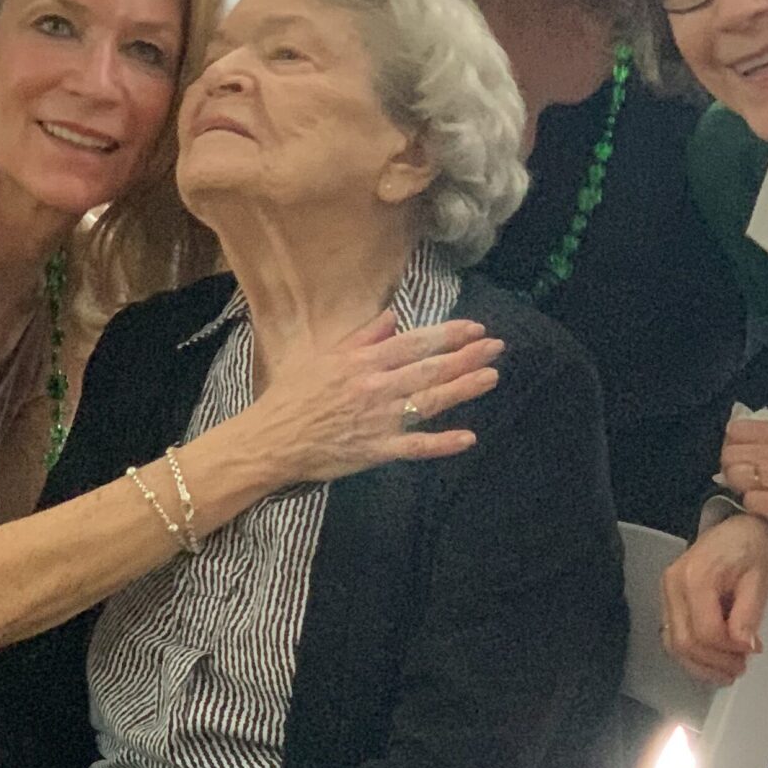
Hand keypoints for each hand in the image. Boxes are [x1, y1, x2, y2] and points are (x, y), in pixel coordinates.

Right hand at [243, 311, 503, 484]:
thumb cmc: (292, 396)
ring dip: (463, 389)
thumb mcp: (324, 356)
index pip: (415, 343)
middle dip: (467, 356)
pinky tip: (468, 437)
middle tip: (497, 347)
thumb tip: (393, 317)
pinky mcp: (376, 450)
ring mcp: (378, 420)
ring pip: (429, 402)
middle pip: (429, 369)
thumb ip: (362, 337)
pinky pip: (415, 446)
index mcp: (362, 361)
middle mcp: (375, 387)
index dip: (448, 335)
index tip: (475, 329)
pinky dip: (442, 443)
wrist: (269, 440)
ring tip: (491, 378)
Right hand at [661, 515, 767, 685]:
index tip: (750, 651)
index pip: (706, 631)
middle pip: (685, 642)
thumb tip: (745, 647)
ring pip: (673, 645)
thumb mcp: (759, 578)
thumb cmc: (749, 547)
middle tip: (740, 669)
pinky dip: (692, 656)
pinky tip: (711, 662)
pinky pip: (673, 637)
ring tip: (727, 672)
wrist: (736, 528)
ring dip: (701, 665)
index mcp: (696, 577)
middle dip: (714, 663)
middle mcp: (673, 585)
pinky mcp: (668, 600)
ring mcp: (666, 593)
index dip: (728, 650)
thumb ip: (749, 614)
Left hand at [718, 418, 767, 566]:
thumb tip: (764, 441)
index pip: (737, 431)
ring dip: (742, 488)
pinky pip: (749, 502)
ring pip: (734, 478)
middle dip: (734, 468)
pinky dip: (754, 508)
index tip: (744, 456)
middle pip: (729, 455)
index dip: (735, 445)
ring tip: (758, 494)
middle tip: (748, 479)